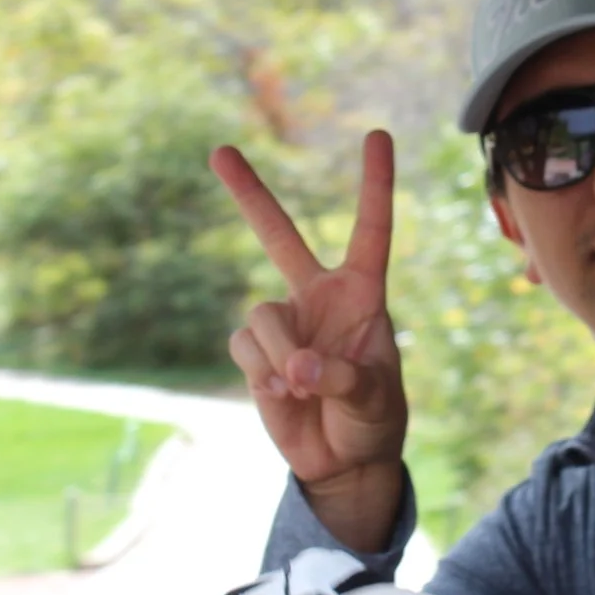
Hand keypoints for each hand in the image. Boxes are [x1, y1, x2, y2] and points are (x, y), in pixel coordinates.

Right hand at [211, 133, 406, 547]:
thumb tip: (296, 366)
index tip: (376, 133)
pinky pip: (243, 346)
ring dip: (278, 354)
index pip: (370, 229)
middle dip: (247, 194)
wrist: (343, 461)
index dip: (374, 183)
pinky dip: (261, 372)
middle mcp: (318, 297)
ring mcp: (284, 322)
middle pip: (278, 236)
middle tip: (218, 151)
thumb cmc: (374, 421)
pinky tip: (283, 396)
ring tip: (302, 389)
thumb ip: (341, 377)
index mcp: (363, 293)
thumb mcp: (374, 400)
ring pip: (261, 315)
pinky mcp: (255, 352)